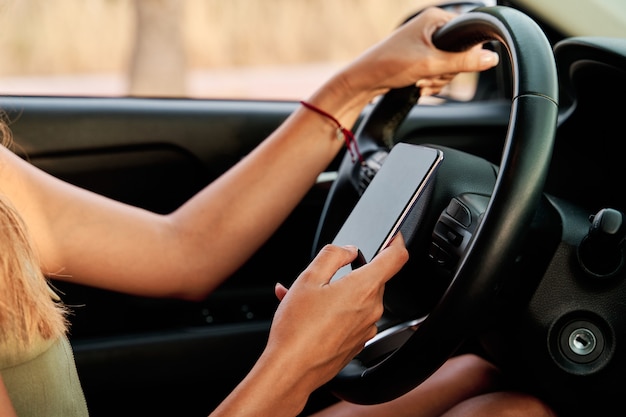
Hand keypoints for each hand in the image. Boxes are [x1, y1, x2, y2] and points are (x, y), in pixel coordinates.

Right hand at [267, 235, 407, 391]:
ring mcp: (366, 328)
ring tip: (303, 298)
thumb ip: (332, 255)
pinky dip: (334, 310)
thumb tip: (347, 250)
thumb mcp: (308, 279)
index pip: (396, 258)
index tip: (392, 236)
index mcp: (363, 288)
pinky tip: (307, 314)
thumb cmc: (297, 329)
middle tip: (320, 275)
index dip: (396, 241)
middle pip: (372, 278)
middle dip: (349, 272)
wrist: (291, 370)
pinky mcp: (357, 342)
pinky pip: (351, 317)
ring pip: (358, 298)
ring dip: (337, 292)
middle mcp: (371, 309)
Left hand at [337, 6, 498, 98]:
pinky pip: (438, 73)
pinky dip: (431, 83)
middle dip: (445, 72)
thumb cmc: (389, 64)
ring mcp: (426, 44)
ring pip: (449, 68)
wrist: (364, 81)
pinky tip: (418, 86)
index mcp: (435, 18)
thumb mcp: (430, 64)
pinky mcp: (421, 59)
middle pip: (460, 55)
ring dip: (437, 80)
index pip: (468, 35)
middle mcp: (432, 28)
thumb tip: (491, 59)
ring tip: (420, 82)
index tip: (446, 66)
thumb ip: (463, 62)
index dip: (463, 56)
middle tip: (428, 75)